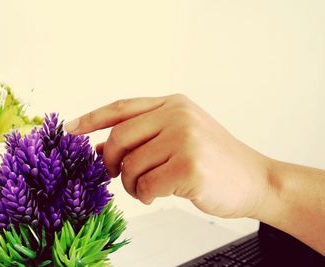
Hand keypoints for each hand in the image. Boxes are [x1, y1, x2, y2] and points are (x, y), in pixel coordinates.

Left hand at [65, 94, 270, 217]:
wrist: (256, 179)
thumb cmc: (215, 161)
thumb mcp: (179, 137)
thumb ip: (143, 137)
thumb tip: (100, 146)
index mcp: (173, 104)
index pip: (122, 108)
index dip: (92, 118)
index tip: (70, 129)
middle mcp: (178, 115)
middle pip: (119, 138)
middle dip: (111, 162)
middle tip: (116, 174)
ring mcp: (185, 139)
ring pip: (131, 166)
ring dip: (132, 184)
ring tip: (148, 188)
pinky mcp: (189, 166)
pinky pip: (146, 186)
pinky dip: (146, 196)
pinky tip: (160, 195)